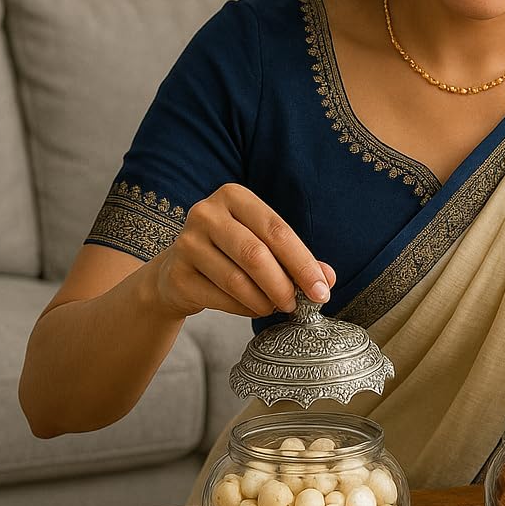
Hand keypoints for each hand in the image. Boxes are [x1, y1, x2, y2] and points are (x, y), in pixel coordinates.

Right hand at [152, 183, 335, 318]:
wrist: (177, 272)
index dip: (303, 263)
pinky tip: (253, 308)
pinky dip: (244, 309)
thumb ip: (296, 258)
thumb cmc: (232, 254)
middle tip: (297, 305)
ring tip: (276, 306)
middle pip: (256, 254)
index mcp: (234, 196)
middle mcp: (206, 213)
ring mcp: (186, 242)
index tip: (321, 291)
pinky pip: (220, 298)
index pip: (277, 230)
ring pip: (237, 280)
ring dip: (265, 301)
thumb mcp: (264, 246)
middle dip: (284, 285)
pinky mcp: (177, 274)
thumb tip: (327, 278)